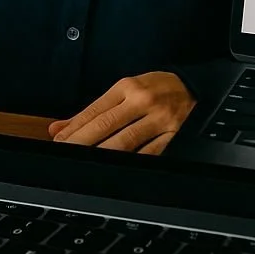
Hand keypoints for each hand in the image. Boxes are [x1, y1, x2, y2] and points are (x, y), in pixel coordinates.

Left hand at [48, 72, 195, 154]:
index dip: (74, 128)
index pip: (94, 110)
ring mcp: (159, 120)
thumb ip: (94, 110)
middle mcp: (142, 101)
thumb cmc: (157, 89)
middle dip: (81, 142)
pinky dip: (129, 161)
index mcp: (128, 87)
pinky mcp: (173, 136)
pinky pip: (147, 154)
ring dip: (100, 154)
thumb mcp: (126, 90)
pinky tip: (114, 166)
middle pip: (105, 126)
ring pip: (124, 142)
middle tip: (64, 152)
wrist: (196, 87)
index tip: (58, 140)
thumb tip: (59, 127)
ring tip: (83, 161)